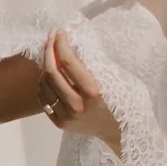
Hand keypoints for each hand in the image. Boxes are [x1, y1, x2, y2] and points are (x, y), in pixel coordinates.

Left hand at [41, 31, 122, 153]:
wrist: (120, 133)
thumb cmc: (123, 102)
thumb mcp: (117, 80)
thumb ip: (95, 65)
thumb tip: (74, 45)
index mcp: (93, 93)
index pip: (69, 62)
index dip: (61, 43)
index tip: (60, 32)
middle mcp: (77, 106)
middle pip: (51, 72)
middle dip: (48, 49)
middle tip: (51, 36)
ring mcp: (66, 117)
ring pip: (44, 85)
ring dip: (44, 65)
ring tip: (51, 54)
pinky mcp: (60, 123)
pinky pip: (43, 99)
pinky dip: (43, 83)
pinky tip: (50, 74)